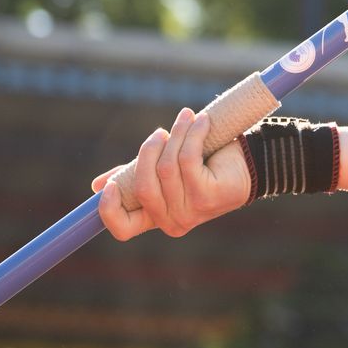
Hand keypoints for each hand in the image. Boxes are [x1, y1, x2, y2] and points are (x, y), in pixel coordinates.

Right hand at [92, 106, 251, 240]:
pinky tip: (202, 121)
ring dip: (176, 135)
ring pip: (167, 168)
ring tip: (187, 118)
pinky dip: (193, 134)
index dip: (108, 209)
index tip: (106, 185)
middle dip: (147, 151)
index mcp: (156, 218)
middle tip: (161, 132)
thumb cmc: (204, 166)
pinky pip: (189, 160)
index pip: (123, 229)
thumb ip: (134, 176)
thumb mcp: (165, 171)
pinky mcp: (209, 197)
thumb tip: (97, 185)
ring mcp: (191, 212)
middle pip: (142, 186)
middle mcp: (172, 221)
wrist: (251, 164)